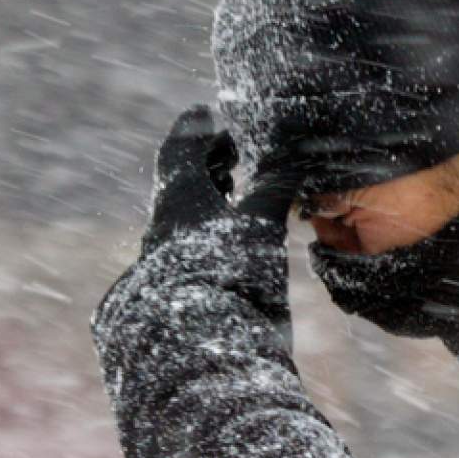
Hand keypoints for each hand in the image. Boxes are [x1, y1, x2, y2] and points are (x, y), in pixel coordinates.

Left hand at [130, 107, 291, 344]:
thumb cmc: (229, 274)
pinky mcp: (174, 281)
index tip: (209, 115)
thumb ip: (275, 186)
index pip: (180, 148)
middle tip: (233, 150)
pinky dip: (210, 222)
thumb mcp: (260, 223)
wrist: (198, 343)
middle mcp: (166, 222)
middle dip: (208, 162)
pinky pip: (189, 236)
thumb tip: (293, 151)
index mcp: (179, 198)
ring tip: (235, 188)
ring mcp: (166, 254)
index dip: (196, 128)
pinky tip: (230, 236)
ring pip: (186, 210)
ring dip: (210, 194)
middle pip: (183, 179)